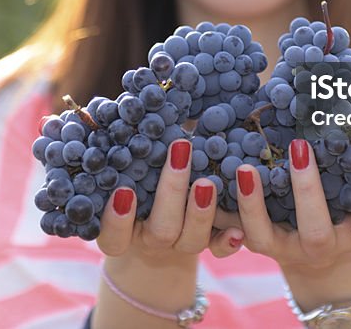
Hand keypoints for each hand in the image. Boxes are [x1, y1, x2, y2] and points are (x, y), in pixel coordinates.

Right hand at [97, 139, 243, 261]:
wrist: (167, 225)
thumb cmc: (142, 180)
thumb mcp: (132, 168)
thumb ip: (132, 146)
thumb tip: (136, 101)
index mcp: (123, 229)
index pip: (112, 235)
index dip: (116, 219)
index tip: (124, 190)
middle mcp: (151, 239)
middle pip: (160, 231)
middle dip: (171, 193)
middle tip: (180, 152)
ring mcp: (181, 245)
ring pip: (191, 241)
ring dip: (201, 212)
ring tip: (208, 182)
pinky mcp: (210, 245)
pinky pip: (219, 250)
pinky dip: (228, 241)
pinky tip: (238, 230)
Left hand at [229, 139, 350, 271]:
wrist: (311, 252)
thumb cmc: (344, 203)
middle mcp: (324, 244)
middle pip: (316, 229)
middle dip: (306, 190)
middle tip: (299, 146)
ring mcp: (287, 249)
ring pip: (264, 235)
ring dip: (252, 202)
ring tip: (244, 167)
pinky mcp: (256, 244)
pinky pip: (234, 229)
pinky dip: (223, 205)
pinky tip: (209, 179)